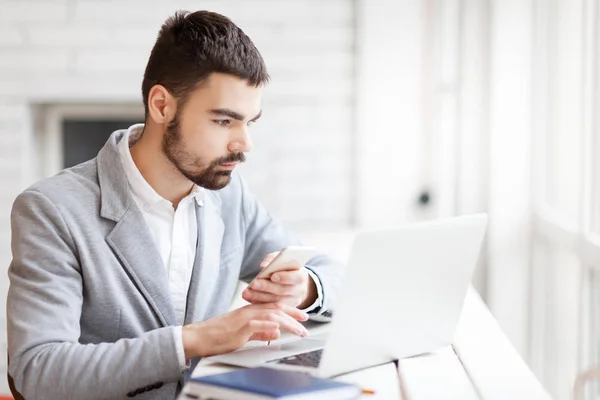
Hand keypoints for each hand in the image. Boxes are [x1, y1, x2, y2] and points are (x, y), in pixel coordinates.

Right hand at [182, 302, 308, 358]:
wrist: (201, 336)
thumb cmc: (220, 335)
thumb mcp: (245, 334)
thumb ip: (261, 332)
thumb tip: (276, 333)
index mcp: (251, 311)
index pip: (275, 307)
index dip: (290, 310)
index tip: (302, 316)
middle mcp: (250, 311)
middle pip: (276, 309)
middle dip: (294, 314)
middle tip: (306, 320)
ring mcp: (244, 318)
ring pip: (271, 316)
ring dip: (287, 322)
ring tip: (298, 329)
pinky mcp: (239, 327)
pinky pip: (256, 324)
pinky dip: (268, 325)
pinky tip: (278, 328)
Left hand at [242, 251, 317, 308]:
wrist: (293, 282)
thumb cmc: (285, 268)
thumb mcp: (282, 260)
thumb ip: (273, 259)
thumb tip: (263, 266)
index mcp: (302, 276)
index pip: (296, 277)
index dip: (285, 277)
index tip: (273, 276)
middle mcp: (299, 290)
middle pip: (283, 290)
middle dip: (267, 287)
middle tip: (253, 284)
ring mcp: (293, 302)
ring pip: (276, 301)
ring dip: (259, 297)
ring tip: (246, 292)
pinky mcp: (284, 309)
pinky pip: (271, 308)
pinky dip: (259, 303)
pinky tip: (249, 298)